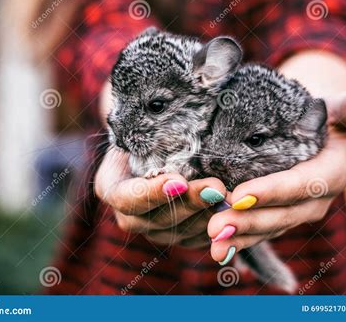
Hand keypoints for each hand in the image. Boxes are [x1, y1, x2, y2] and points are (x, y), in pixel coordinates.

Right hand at [95, 82, 227, 247]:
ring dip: (207, 216)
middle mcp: (128, 215)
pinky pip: (196, 238)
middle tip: (218, 186)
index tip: (178, 180)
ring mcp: (153, 229)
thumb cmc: (148, 127)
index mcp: (111, 188)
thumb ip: (147, 124)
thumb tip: (162, 106)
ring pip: (180, 233)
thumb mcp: (140, 122)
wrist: (156, 144)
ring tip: (233, 196)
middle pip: (156, 219)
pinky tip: (234, 209)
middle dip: (190, 203)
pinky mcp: (176, 236)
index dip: (151, 193)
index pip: (126, 198)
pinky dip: (215, 225)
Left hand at [207, 89, 345, 262]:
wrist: (315, 131)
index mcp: (331, 174)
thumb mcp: (341, 107)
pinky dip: (239, 241)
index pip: (302, 184)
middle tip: (217, 227)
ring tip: (213, 244)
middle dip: (249, 222)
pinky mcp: (278, 216)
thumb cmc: (325, 115)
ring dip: (240, 238)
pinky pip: (259, 231)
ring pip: (267, 228)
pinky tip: (215, 248)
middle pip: (281, 214)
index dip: (273, 191)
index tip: (240, 194)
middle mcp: (315, 200)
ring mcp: (296, 212)